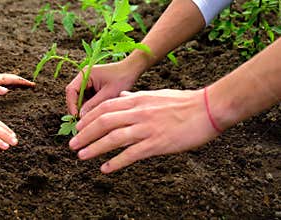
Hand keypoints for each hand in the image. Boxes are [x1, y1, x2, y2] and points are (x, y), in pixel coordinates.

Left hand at [0, 68, 34, 94]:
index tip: (33, 85)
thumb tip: (7, 91)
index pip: (14, 80)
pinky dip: (11, 84)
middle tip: (32, 85)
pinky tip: (10, 88)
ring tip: (25, 86)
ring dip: (18, 83)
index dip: (24, 83)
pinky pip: (5, 82)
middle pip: (14, 79)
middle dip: (24, 82)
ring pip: (10, 80)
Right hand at [66, 61, 139, 116]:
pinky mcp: (94, 88)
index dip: (72, 105)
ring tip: (92, 118)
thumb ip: (94, 104)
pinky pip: (88, 100)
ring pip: (81, 100)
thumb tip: (81, 117)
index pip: (71, 90)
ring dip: (85, 109)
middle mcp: (84, 78)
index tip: (76, 117)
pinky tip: (98, 114)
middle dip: (78, 109)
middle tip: (83, 122)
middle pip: (74, 96)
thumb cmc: (122, 78)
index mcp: (85, 74)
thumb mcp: (108, 93)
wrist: (133, 70)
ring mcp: (89, 83)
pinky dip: (92, 107)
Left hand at [69, 89, 220, 173]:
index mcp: (138, 99)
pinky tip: (105, 169)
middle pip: (103, 122)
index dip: (88, 118)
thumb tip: (122, 95)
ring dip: (94, 148)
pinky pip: (131, 154)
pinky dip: (116, 162)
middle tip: (72, 144)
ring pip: (112, 138)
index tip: (78, 127)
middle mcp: (138, 112)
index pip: (105, 107)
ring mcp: (147, 128)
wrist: (208, 108)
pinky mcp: (157, 143)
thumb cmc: (184, 102)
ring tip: (81, 155)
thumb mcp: (156, 94)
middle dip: (84, 134)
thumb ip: (137, 96)